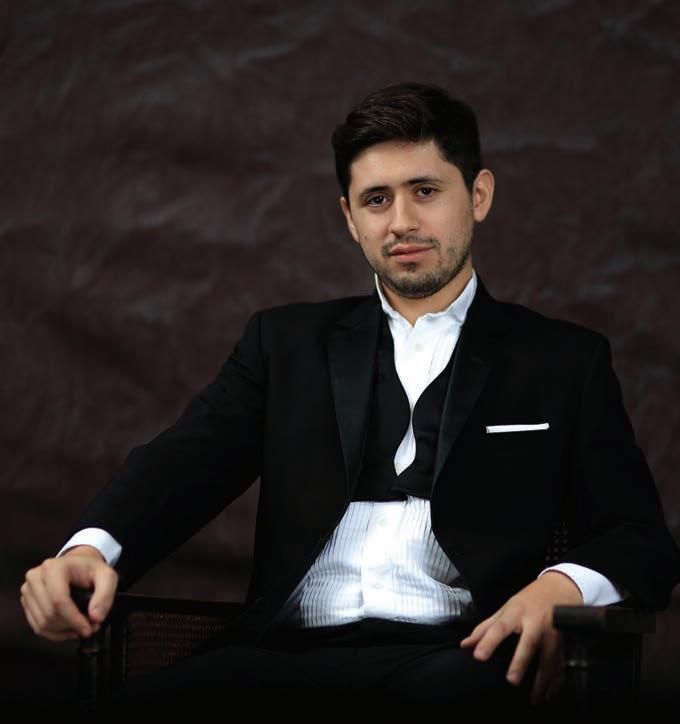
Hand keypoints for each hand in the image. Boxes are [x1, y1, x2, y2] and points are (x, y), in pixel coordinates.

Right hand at [20, 545, 118, 641]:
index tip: (88, 629)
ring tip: (81, 627)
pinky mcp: (27, 602)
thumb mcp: (107, 575)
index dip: (74, 619)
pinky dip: (54, 633)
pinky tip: (69, 630)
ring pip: (42, 623)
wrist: (77, 565)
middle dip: (71, 625)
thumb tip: (95, 617)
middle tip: (89, 627)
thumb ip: (105, 594)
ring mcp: (28, 590)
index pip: (59, 600)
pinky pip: (37, 626)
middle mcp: (36, 577)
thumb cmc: (90, 569)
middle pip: (49, 614)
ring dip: (63, 631)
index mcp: (53, 568)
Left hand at [459, 571, 582, 704]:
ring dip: (543, 679)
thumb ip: (485, 628)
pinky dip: (557, 678)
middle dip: (520, 661)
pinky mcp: (565, 639)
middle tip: (512, 681)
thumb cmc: (528, 599)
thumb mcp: (505, 609)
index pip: (499, 627)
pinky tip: (550, 692)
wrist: (560, 587)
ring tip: (535, 697)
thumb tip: (466, 645)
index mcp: (515, 612)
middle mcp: (534, 621)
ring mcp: (552, 630)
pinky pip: (561, 662)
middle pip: (528, 643)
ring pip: (549, 656)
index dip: (489, 641)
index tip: (479, 656)